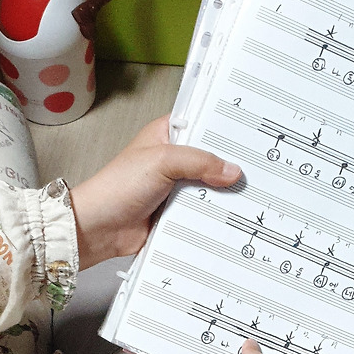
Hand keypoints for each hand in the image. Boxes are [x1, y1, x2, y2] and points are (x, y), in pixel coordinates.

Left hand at [69, 115, 239, 270]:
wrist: (100, 228)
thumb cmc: (116, 188)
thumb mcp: (161, 161)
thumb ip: (199, 162)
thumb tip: (230, 169)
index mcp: (166, 135)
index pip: (202, 124)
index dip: (223, 128)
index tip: (249, 132)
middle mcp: (173, 159)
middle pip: (211, 158)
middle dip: (228, 164)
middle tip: (253, 166)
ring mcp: (177, 186)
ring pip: (210, 186)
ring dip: (222, 192)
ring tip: (247, 192)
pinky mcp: (178, 210)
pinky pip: (204, 210)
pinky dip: (214, 213)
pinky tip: (229, 214)